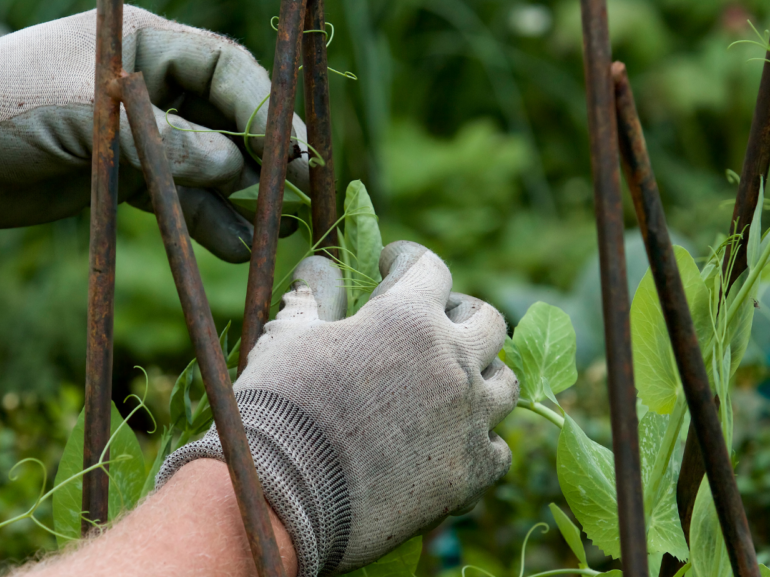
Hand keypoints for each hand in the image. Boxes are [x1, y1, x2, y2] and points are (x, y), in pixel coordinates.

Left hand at [0, 6, 308, 261]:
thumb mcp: (82, 118)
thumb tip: (234, 168)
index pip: (224, 71)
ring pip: (205, 166)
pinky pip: (176, 198)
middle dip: (260, 159)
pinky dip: (203, 221)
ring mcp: (135, 135)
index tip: (296, 152)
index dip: (265, 110)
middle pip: (224, 119)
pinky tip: (234, 247)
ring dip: (238, 200)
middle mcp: (147, 87)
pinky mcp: (120, 177)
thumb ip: (162, 143)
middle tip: (298, 194)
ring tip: (272, 235)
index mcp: (142, 48)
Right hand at [158, 241, 518, 575]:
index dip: (406, 259)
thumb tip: (318, 266)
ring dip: (480, 374)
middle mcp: (451, 361)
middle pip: (486, 319)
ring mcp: (469, 418)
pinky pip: (498, 447)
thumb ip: (314, 297)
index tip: (390, 265)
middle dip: (458, 312)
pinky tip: (451, 440)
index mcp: (407, 318)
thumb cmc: (278, 408)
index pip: (428, 267)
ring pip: (505, 381)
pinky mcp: (470, 472)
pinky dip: (478, 439)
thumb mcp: (288, 338)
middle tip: (432, 322)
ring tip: (450, 381)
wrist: (281, 497)